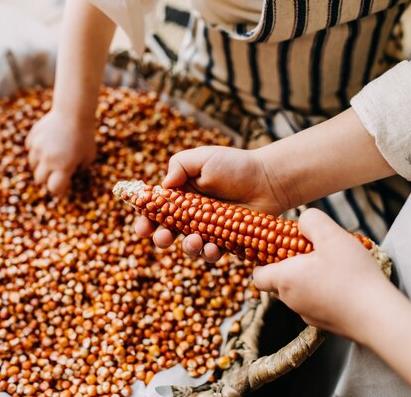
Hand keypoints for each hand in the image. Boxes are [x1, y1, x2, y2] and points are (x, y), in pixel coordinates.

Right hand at [26, 110, 95, 194]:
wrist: (73, 112)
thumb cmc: (85, 136)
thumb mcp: (89, 155)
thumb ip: (80, 168)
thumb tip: (72, 173)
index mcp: (64, 167)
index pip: (54, 188)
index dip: (59, 190)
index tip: (64, 186)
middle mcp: (48, 160)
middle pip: (40, 180)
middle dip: (47, 180)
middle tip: (55, 174)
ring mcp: (38, 148)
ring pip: (32, 165)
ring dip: (40, 165)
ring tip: (51, 158)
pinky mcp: (32, 138)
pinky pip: (30, 150)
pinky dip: (36, 151)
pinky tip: (46, 146)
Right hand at [134, 145, 291, 260]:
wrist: (269, 179)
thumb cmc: (236, 165)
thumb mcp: (204, 157)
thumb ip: (179, 165)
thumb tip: (163, 186)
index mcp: (181, 195)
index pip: (156, 210)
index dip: (145, 219)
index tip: (142, 227)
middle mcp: (191, 215)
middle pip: (167, 232)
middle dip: (160, 238)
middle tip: (162, 238)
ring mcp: (208, 230)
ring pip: (189, 246)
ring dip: (187, 248)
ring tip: (195, 242)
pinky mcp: (226, 242)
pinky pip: (212, 253)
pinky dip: (209, 253)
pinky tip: (213, 248)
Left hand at [252, 208, 392, 338]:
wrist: (379, 318)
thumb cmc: (352, 275)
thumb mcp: (331, 235)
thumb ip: (311, 221)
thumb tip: (303, 222)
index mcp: (285, 279)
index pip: (257, 274)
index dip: (263, 260)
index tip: (278, 246)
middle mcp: (291, 301)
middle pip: (279, 281)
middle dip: (291, 264)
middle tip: (314, 250)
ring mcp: (309, 315)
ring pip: (300, 291)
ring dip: (310, 277)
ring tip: (335, 264)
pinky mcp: (326, 324)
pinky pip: (317, 302)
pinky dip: (325, 291)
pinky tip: (346, 281)